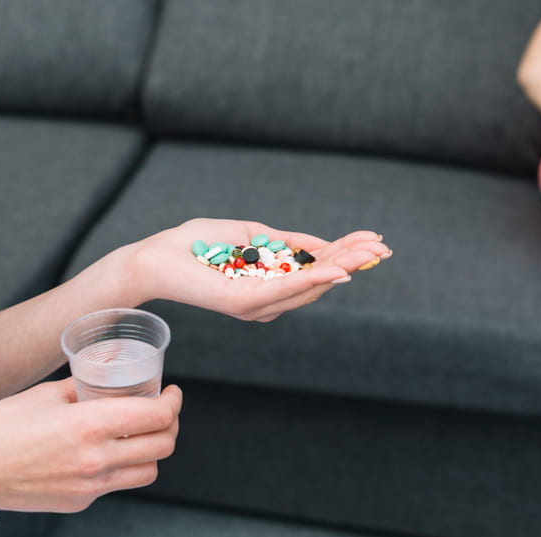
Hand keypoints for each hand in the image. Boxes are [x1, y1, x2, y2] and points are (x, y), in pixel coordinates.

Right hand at [0, 379, 180, 514]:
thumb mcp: (46, 394)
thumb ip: (84, 386)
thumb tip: (108, 372)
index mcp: (89, 425)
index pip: (156, 416)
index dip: (173, 402)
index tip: (171, 393)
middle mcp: (95, 460)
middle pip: (162, 446)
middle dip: (171, 425)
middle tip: (163, 411)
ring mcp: (89, 486)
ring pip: (147, 471)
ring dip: (153, 450)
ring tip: (142, 433)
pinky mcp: (79, 502)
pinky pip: (116, 484)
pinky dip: (122, 467)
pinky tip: (108, 451)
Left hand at [127, 218, 389, 321]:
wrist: (157, 258)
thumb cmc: (197, 245)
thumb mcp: (251, 235)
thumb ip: (286, 242)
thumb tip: (324, 246)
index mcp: (269, 285)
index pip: (314, 270)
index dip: (346, 254)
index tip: (374, 240)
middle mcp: (266, 302)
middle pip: (319, 282)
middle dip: (352, 261)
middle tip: (383, 247)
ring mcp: (256, 305)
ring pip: (309, 286)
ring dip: (342, 267)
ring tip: (370, 252)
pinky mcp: (243, 303)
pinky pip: (284, 289)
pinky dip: (313, 280)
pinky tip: (337, 270)